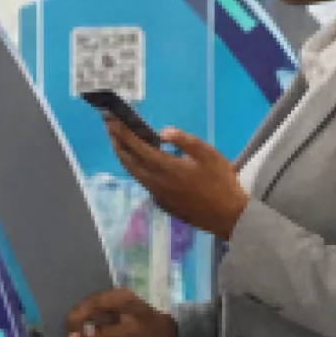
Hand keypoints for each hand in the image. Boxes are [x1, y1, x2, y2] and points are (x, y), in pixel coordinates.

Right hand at [65, 288, 179, 336]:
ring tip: (77, 336)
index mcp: (120, 296)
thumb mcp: (126, 336)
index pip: (91, 303)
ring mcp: (119, 302)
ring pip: (94, 309)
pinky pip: (101, 314)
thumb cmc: (152, 335)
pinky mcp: (121, 310)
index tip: (67, 331)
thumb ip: (99, 336)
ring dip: (84, 321)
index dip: (76, 316)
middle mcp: (118, 294)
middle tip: (70, 336)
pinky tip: (90, 334)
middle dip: (78, 318)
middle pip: (90, 304)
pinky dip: (93, 323)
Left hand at [106, 117, 248, 240]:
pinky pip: (143, 181)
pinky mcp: (162, 202)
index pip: (137, 146)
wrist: (227, 217)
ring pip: (133, 172)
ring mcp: (157, 194)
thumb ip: (185, 141)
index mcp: (167, 167)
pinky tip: (140, 162)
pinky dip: (135, 167)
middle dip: (116, 141)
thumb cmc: (221, 183)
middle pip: (128, 160)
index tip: (111, 118)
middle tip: (108, 125)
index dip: (122, 132)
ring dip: (123, 155)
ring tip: (118, 141)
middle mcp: (156, 181)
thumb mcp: (209, 155)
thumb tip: (163, 132)